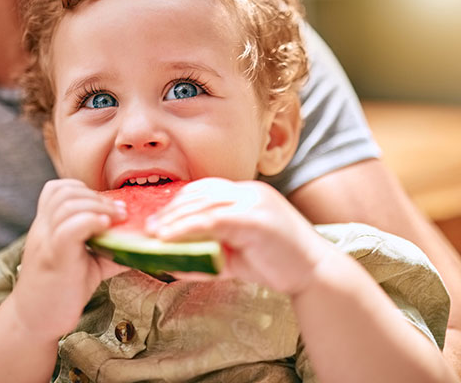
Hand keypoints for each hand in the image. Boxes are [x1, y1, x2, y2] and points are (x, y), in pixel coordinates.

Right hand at [9, 179, 126, 340]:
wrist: (34, 320)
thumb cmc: (61, 290)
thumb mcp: (88, 263)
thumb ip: (109, 249)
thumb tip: (142, 244)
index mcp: (46, 226)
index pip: (56, 189)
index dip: (82, 189)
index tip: (105, 205)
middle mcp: (42, 229)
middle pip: (64, 192)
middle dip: (97, 196)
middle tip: (120, 212)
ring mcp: (46, 242)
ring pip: (67, 205)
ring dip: (99, 206)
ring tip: (118, 219)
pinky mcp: (55, 259)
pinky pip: (69, 229)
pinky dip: (91, 222)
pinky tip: (106, 228)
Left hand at [147, 178, 332, 293]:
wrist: (315, 275)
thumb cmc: (277, 265)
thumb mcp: (237, 255)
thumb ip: (210, 252)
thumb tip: (175, 260)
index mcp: (248, 194)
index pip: (206, 189)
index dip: (180, 201)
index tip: (159, 216)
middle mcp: (250, 192)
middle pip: (201, 193)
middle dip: (172, 209)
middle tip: (149, 225)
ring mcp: (254, 202)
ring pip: (203, 205)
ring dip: (174, 219)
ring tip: (154, 233)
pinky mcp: (255, 218)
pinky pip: (212, 220)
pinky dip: (187, 229)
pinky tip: (170, 239)